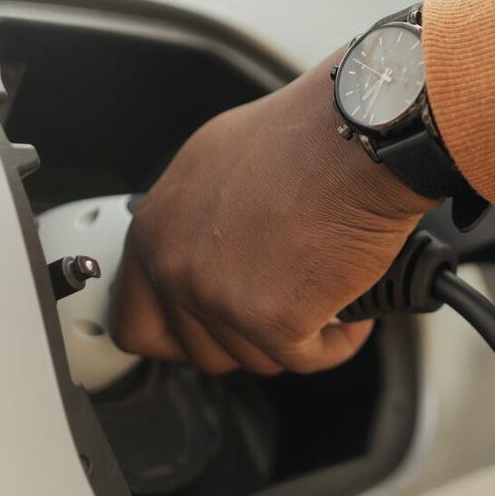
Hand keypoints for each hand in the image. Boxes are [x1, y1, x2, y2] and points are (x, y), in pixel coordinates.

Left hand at [110, 52, 438, 373]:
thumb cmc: (306, 136)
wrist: (358, 140)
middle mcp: (177, 267)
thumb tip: (211, 250)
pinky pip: (307, 359)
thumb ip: (197, 221)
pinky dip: (337, 341)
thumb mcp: (218, 162)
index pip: (136, 322)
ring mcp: (220, 298)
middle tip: (285, 306)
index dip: (182, 334)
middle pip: (201, 351)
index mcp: (156, 230)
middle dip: (250, 336)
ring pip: (256, 358)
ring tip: (325, 295)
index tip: (214, 329)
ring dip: (297, 336)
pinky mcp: (272, 320)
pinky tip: (351, 310)